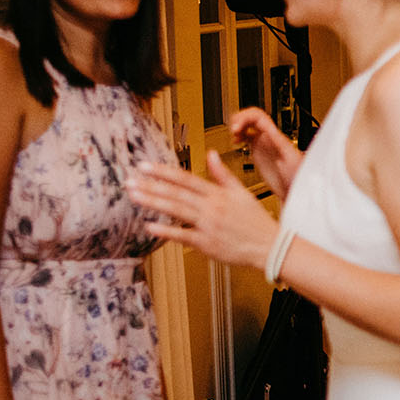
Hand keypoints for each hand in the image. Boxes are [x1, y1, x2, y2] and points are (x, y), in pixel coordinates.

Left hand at [130, 152, 280, 271]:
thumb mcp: (241, 192)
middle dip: (152, 186)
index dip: (164, 172)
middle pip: (177, 193)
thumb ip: (223, 173)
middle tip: (130, 180)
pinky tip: (149, 226)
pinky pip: (182, 236)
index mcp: (218, 193)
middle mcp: (211, 207)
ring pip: (177, 210)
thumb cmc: (255, 220)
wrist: (269, 245)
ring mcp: (208, 225)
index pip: (186, 179)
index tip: (145, 166)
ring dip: (154, 202)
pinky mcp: (207, 243)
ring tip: (134, 196)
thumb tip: (210, 153)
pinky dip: (166, 232)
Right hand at [228, 107, 300, 196]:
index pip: (258, 116)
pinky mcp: (259, 152)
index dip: (244, 118)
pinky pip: (247, 137)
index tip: (235, 129)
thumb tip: (275, 136)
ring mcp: (264, 143)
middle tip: (232, 131)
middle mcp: (269, 137)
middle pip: (251, 116)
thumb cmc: (297, 178)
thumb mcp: (292, 160)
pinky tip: (234, 141)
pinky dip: (238, 135)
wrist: (295, 190)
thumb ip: (283, 147)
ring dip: (237, 126)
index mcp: (275, 137)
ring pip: (248, 125)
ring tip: (232, 135)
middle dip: (238, 120)